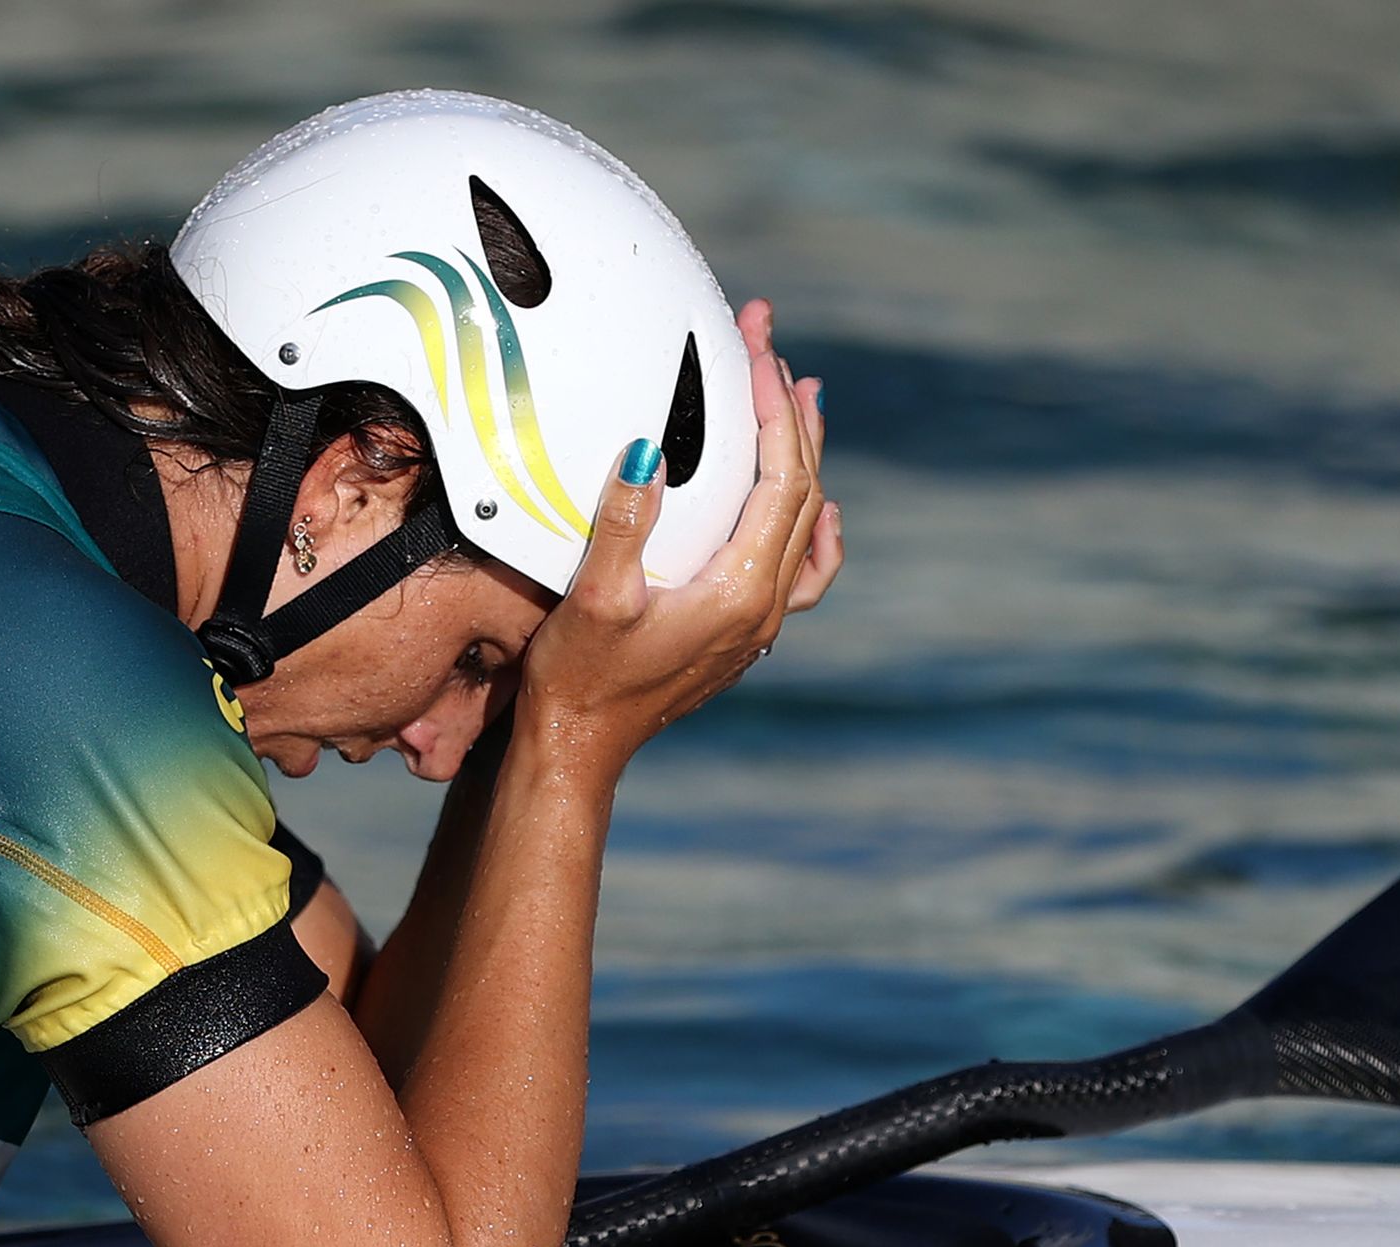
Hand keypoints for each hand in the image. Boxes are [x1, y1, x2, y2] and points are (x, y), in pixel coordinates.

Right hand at [512, 298, 843, 784]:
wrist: (579, 747)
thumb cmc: (579, 679)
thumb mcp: (594, 597)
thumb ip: (623, 522)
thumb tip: (649, 451)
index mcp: (740, 590)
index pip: (780, 479)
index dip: (774, 408)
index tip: (760, 350)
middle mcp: (764, 606)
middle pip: (803, 490)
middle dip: (792, 413)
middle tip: (774, 347)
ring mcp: (758, 623)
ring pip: (807, 523)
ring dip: (807, 458)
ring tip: (807, 401)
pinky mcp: (740, 632)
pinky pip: (802, 572)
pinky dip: (815, 529)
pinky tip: (820, 513)